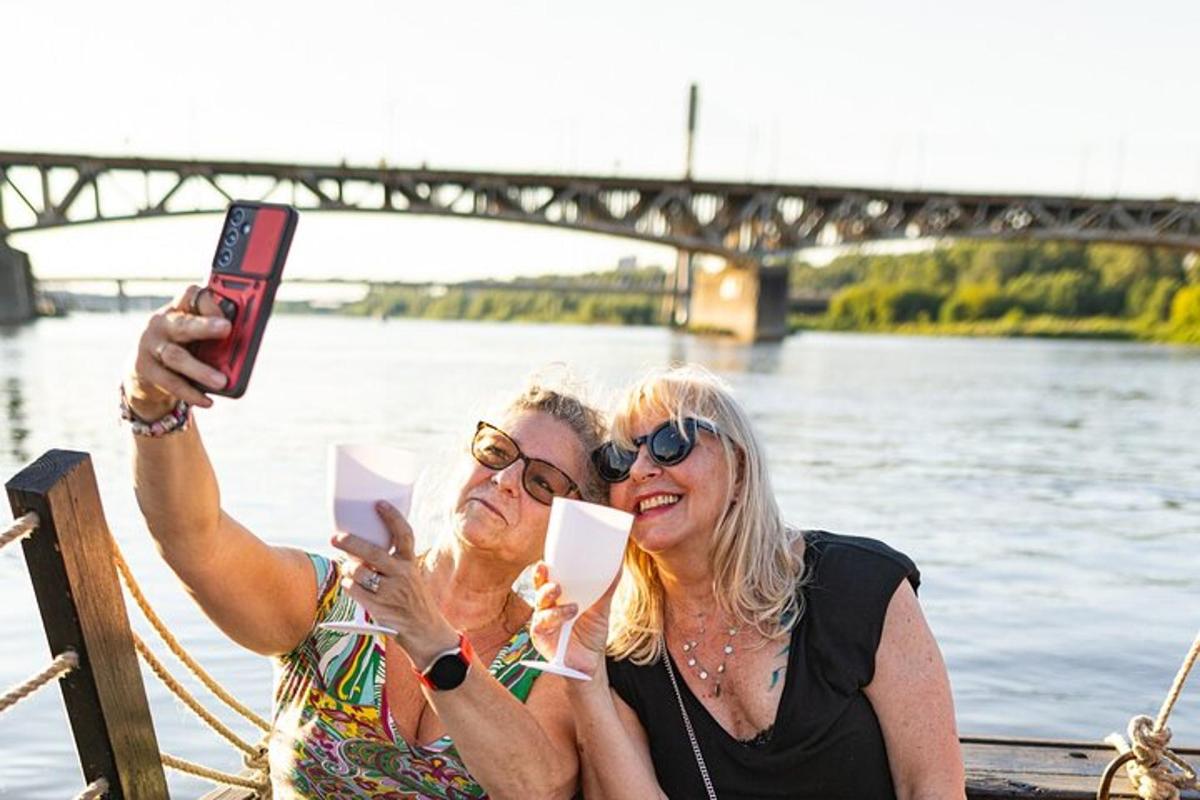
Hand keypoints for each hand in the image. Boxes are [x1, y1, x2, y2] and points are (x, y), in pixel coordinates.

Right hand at [122, 285, 230, 418]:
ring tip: (222, 382)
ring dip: (200, 369)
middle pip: (183, 324)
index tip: (229, 313)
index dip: (211, 303)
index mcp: (178, 308)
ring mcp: (150, 346)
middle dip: (205, 326)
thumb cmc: (183, 346)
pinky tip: (207, 401)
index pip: (192, 296)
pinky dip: (190, 392)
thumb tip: (244, 339)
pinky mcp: (146, 369)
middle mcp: (161, 323)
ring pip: (176, 357)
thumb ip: (215, 332)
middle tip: (227, 329)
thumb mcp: (196, 333)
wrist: (145, 370)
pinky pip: (170, 382)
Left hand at [332, 501, 456, 668]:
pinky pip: (353, 589)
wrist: (426, 632)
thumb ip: (392, 563)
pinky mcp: (379, 606)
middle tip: (335, 537)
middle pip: (372, 552)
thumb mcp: (411, 577)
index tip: (379, 504)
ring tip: (350, 570)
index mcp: (410, 563)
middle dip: (350, 542)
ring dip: (349, 570)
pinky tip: (353, 586)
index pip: (403, 534)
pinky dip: (349, 585)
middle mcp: (402, 574)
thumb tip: (360, 551)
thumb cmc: (413, 601)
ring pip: (358, 571)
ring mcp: (390, 590)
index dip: (392, 517)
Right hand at [529, 562, 618, 679]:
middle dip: (540, 576)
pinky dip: (555, 616)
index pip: (549, 577)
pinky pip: (541, 623)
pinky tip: (569, 612)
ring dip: (548, 595)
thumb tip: (619, 562)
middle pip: (539, 586)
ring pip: (539, 602)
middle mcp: (547, 606)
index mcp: (559, 596)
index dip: (546, 567)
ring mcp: (542, 620)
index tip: (548, 558)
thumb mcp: (601, 607)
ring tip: (562, 593)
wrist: (591, 661)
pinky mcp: (540, 636)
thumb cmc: (592, 632)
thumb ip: (607, 586)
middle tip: (546, 567)